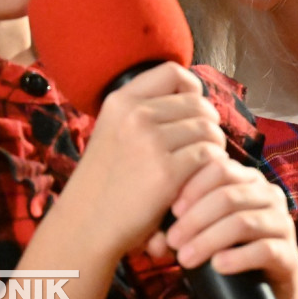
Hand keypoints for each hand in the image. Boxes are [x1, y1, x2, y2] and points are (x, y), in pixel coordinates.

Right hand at [59, 62, 226, 258]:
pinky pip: (209, 155)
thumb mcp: (112, 131)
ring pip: (208, 129)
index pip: (173, 72)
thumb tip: (194, 95)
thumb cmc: (105, 182)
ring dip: (213, 146)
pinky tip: (198, 178)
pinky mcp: (166, 171)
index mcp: (120, 101)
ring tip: (201, 163)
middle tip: (202, 144)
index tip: (193, 109)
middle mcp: (135, 115)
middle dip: (208, 123)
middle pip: (198, 103)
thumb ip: (144, 111)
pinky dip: (211, 167)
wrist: (84, 226)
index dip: (192, 88)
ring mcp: (151, 142)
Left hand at [151, 158, 297, 298]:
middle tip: (172, 241)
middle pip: (229, 195)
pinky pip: (264, 249)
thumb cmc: (230, 249)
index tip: (172, 210)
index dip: (194, 186)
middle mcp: (269, 195)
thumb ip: (185, 222)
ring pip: (243, 221)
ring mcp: (282, 223)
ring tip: (185, 259)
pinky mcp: (290, 254)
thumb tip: (156, 237)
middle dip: (196, 218)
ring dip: (209, 239)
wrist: (266, 287)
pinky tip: (218, 266)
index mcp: (249, 180)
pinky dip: (238, 257)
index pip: (221, 167)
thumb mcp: (208, 228)